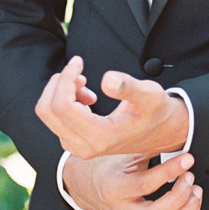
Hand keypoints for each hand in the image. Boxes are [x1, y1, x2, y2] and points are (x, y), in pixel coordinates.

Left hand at [35, 55, 188, 158]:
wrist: (161, 132)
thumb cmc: (157, 111)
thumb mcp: (150, 94)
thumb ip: (129, 87)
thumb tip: (106, 79)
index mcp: (101, 136)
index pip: (62, 105)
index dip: (65, 78)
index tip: (79, 61)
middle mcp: (85, 147)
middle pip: (47, 110)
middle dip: (58, 83)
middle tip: (80, 70)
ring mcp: (77, 148)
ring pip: (47, 113)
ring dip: (61, 91)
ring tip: (86, 85)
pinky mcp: (74, 143)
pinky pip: (54, 118)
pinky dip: (62, 100)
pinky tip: (86, 97)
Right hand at [61, 151, 202, 209]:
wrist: (88, 186)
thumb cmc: (107, 167)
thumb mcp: (122, 153)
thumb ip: (146, 148)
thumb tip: (175, 137)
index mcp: (113, 188)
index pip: (145, 184)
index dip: (170, 171)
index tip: (186, 159)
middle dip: (180, 197)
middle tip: (190, 177)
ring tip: (195, 190)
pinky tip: (191, 203)